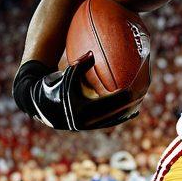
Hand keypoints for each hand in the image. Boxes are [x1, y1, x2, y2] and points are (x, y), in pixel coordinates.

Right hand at [15, 55, 139, 130]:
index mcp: (82, 109)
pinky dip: (116, 117)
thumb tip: (92, 53)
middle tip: (142, 95)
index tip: (136, 86)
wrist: (39, 103)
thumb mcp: (67, 73)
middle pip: (115, 114)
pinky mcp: (86, 126)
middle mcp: (85, 121)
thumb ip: (81, 64)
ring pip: (111, 120)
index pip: (110, 103)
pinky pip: (106, 122)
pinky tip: (127, 112)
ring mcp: (86, 125)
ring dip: (125, 113)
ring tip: (137, 106)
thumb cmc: (54, 84)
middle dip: (130, 105)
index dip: (125, 95)